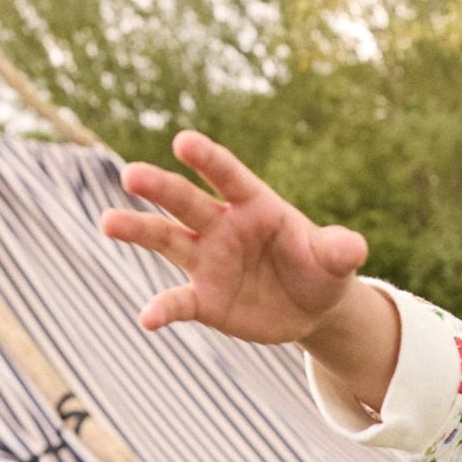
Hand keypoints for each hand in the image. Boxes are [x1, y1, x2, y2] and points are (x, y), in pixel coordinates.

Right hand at [101, 131, 367, 345]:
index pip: (228, 176)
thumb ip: (340, 250)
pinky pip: (178, 302)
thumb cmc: (320, 268)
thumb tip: (354, 248)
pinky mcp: (204, 299)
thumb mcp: (336, 260)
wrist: (311, 307)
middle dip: (160, 188)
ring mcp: (208, 261)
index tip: (183, 141)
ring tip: (108, 222)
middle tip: (131, 175)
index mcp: (254, 204)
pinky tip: (146, 319)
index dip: (207, 159)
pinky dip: (163, 310)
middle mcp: (222, 226)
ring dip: (137, 230)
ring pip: (166, 239)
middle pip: (186, 202)